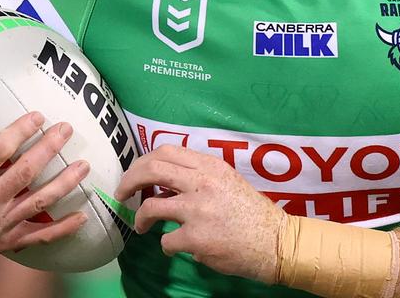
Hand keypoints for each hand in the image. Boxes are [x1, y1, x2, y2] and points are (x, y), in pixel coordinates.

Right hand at [0, 111, 90, 260]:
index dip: (21, 130)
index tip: (39, 116)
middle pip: (25, 172)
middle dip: (49, 147)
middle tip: (66, 129)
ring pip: (39, 202)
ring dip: (65, 182)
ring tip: (84, 165)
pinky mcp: (5, 242)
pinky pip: (39, 236)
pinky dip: (63, 228)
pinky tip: (82, 216)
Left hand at [114, 145, 283, 283]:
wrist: (276, 242)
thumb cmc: (252, 213)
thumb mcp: (228, 182)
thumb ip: (199, 177)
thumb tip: (165, 183)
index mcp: (210, 166)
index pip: (165, 152)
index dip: (142, 163)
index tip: (135, 176)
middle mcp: (202, 182)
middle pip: (151, 170)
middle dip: (129, 182)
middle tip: (123, 194)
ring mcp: (198, 210)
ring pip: (151, 207)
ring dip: (141, 219)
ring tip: (142, 226)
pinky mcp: (196, 237)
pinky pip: (165, 240)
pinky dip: (166, 245)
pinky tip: (175, 246)